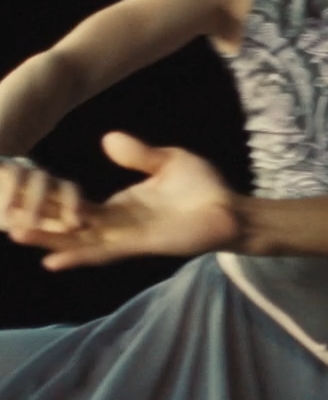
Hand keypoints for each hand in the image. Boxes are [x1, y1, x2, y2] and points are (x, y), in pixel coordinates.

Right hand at [6, 132, 241, 269]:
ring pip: (79, 241)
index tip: (20, 192)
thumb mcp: (168, 162)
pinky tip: (54, 260)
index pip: (75, 203)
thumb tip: (107, 139)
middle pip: (69, 225)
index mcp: (119, 205)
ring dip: (50, 239)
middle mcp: (117, 224)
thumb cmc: (203, 187)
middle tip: (5, 217)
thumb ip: (139, 154)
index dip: (49, 199)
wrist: (232, 210)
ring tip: (16, 234)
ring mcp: (128, 237)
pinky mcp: (142, 246)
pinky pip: (105, 252)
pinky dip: (80, 255)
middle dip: (38, 221)